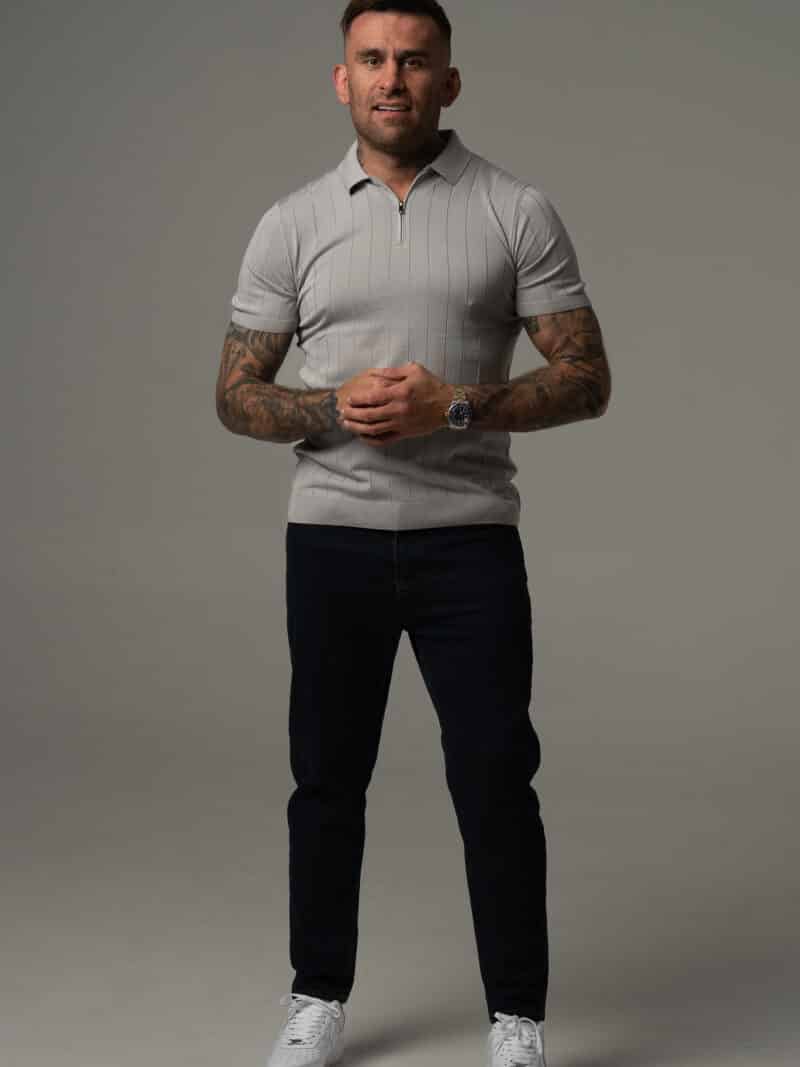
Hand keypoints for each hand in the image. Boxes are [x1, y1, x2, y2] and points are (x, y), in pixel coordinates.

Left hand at [336, 362, 452, 445]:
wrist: (449, 405)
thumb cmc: (432, 385)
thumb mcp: (414, 370)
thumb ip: (392, 371)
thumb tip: (374, 372)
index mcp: (399, 393)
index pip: (372, 397)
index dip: (357, 399)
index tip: (348, 398)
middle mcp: (398, 410)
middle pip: (369, 415)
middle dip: (352, 414)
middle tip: (341, 412)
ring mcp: (401, 424)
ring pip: (374, 429)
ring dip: (357, 427)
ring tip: (346, 424)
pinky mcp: (405, 433)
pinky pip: (384, 439)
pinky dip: (371, 439)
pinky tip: (362, 436)